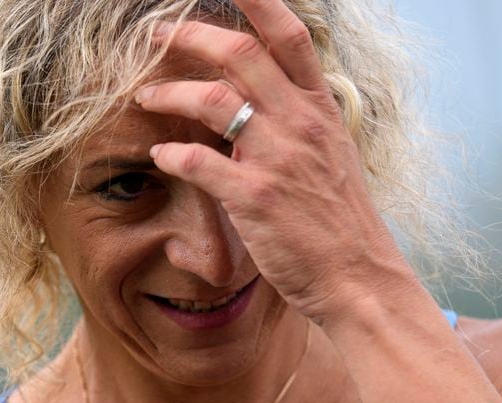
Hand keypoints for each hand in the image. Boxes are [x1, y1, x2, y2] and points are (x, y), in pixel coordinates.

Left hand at [138, 0, 414, 324]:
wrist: (356, 275)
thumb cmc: (340, 220)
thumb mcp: (330, 158)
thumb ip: (295, 125)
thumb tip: (252, 105)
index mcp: (320, 110)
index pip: (290, 38)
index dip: (260, 2)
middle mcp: (300, 123)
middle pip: (239, 54)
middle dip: (191, 35)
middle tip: (158, 33)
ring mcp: (278, 158)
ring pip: (211, 101)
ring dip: (169, 92)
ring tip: (145, 95)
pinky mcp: (255, 197)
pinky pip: (198, 161)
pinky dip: (172, 154)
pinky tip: (161, 155)